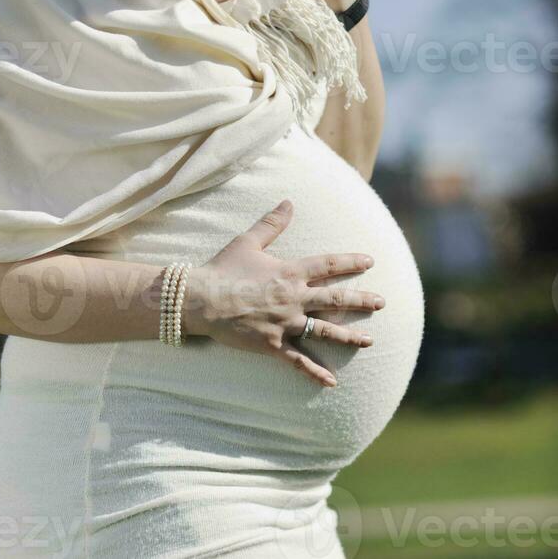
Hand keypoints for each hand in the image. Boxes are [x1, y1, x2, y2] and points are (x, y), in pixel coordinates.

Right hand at [182, 200, 384, 387]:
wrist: (201, 299)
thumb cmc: (224, 268)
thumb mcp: (248, 241)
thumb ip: (272, 223)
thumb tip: (288, 202)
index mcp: (289, 272)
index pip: (328, 266)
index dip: (351, 262)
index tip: (370, 262)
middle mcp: (292, 298)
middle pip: (335, 300)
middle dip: (361, 300)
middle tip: (382, 302)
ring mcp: (284, 323)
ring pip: (323, 331)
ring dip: (348, 336)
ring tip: (369, 341)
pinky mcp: (272, 344)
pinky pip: (298, 360)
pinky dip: (315, 372)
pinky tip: (332, 381)